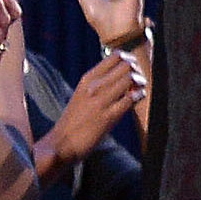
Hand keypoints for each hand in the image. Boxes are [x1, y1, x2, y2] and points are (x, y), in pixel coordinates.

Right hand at [36, 49, 144, 171]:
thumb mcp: (84, 93)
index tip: (131, 68)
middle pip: (126, 65)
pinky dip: (139, 96)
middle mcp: (94, 86)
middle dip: (137, 70)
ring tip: (138, 89)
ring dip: (140, 82)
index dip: (129, 59)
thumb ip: (100, 81)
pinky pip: (131, 99)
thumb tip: (122, 70)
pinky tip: (137, 99)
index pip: (115, 56)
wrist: (60, 143)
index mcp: (87, 79)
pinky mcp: (108, 117)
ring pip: (130, 79)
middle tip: (137, 80)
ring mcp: (101, 101)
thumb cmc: (75, 119)